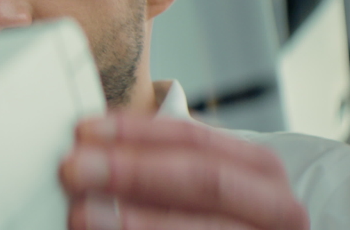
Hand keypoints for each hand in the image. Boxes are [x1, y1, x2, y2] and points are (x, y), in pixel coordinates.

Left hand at [59, 114, 309, 229]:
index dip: (136, 133)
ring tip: (82, 213)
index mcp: (258, 171)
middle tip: (73, 168)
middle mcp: (276, 208)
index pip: (195, 140)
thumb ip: (152, 166)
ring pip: (200, 228)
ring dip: (134, 221)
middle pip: (203, 181)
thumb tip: (85, 151)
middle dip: (134, 172)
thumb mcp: (191, 186)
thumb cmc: (209, 218)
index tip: (84, 130)